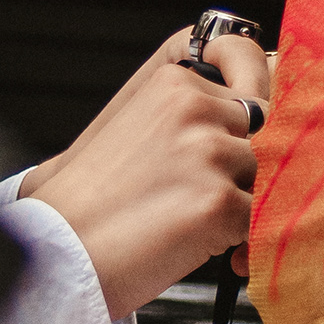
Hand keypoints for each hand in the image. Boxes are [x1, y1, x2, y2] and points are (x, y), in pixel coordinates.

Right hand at [18, 24, 274, 321]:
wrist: (57, 253)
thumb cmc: (90, 202)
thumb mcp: (135, 128)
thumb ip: (193, 111)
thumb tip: (263, 107)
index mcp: (173, 83)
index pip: (252, 70)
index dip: (259, 103)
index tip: (256, 127)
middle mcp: (194, 109)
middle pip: (263, 131)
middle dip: (246, 165)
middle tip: (208, 195)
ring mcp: (208, 153)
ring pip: (267, 176)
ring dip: (244, 205)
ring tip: (201, 227)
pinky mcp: (219, 202)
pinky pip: (263, 220)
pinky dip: (245, 242)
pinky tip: (214, 252)